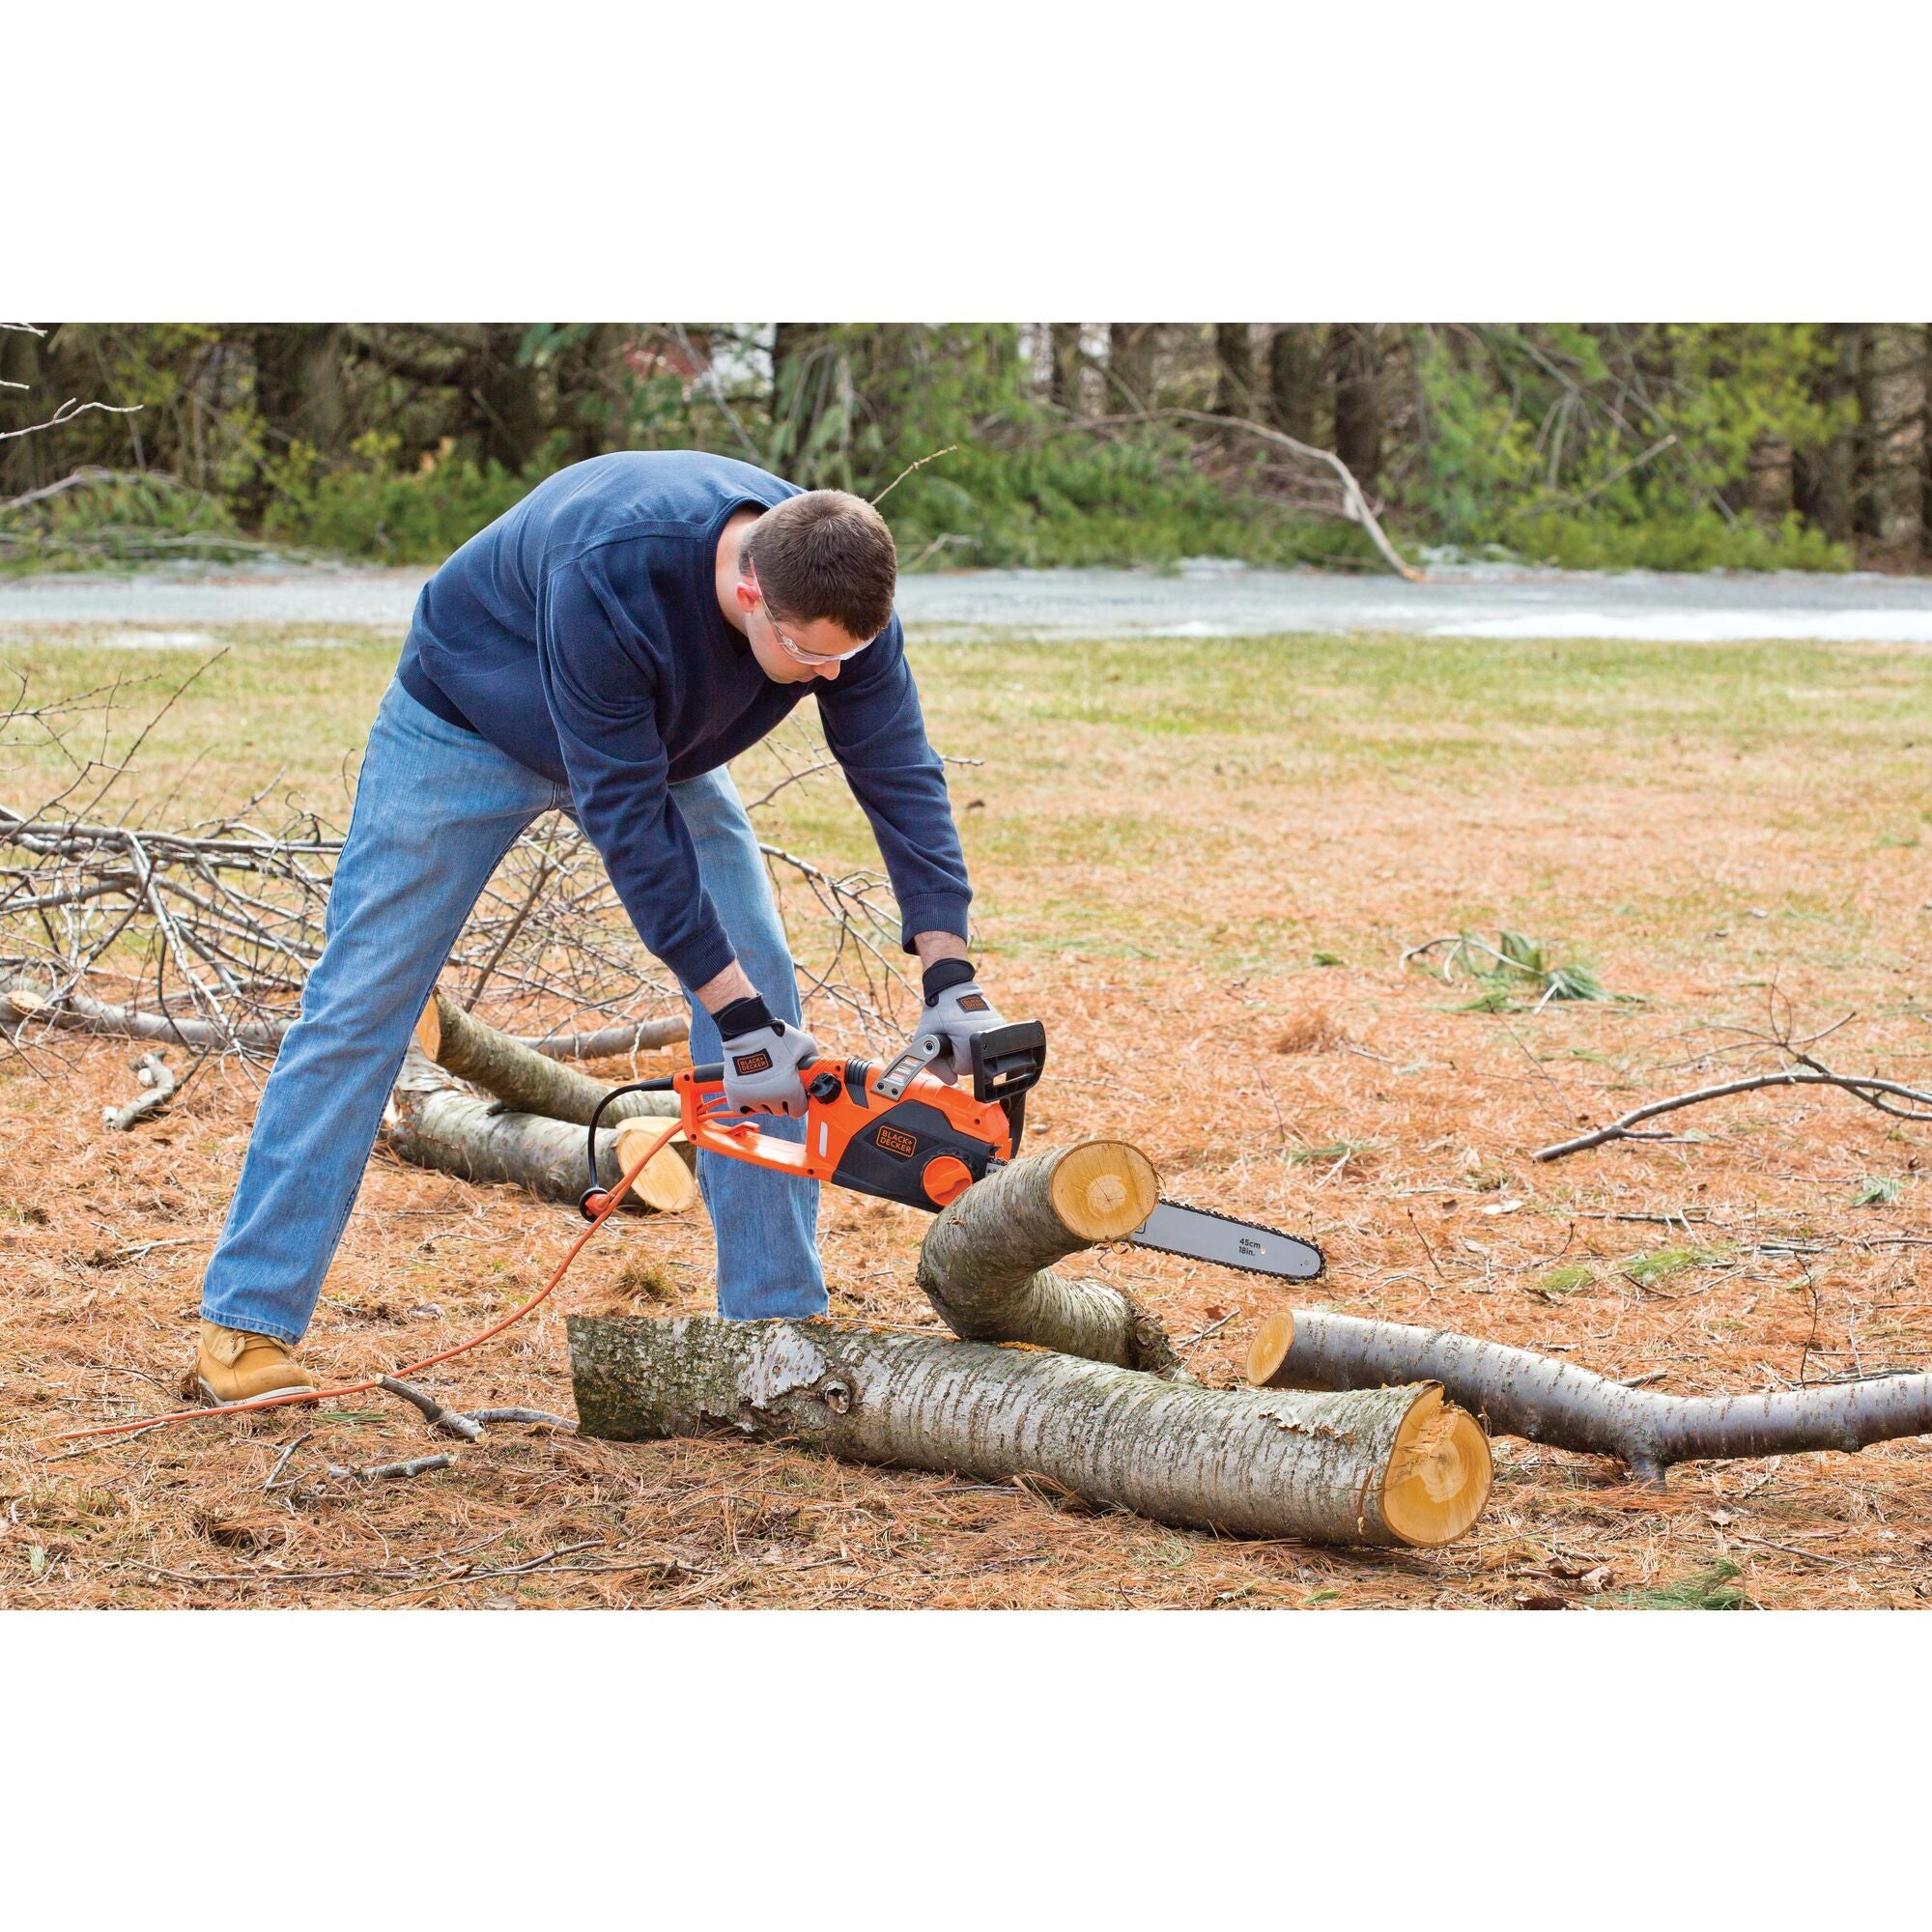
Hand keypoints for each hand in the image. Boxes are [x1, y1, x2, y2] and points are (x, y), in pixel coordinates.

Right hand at [717, 1001, 819, 1116]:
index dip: (798, 1101)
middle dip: (781, 1099)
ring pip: (761, 1109)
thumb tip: (816, 1071)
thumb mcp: (805, 1044)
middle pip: (779, 1110)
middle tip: (778, 1083)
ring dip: (764, 1099)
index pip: (798, 1111)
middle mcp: (770, 1098)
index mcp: (789, 1090)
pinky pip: (741, 1109)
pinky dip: (745, 1103)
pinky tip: (750, 1089)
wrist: (748, 1028)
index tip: (795, 1092)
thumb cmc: (777, 1036)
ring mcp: (751, 1097)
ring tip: (764, 1080)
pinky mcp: (734, 1094)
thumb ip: (813, 1061)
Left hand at [922, 963, 1004, 1085]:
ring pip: (981, 1056)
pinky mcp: (1002, 1025)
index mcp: (972, 1042)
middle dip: (959, 1056)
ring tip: (959, 1032)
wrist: (952, 986)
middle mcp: (990, 1038)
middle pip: (973, 1065)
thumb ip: (932, 1065)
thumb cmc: (937, 1010)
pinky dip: (978, 1041)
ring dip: (969, 1050)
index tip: (943, 1043)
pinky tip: (968, 1029)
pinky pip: (989, 1045)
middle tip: (950, 1036)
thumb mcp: (924, 1037)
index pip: (961, 1069)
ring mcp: (999, 1031)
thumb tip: (951, 1080)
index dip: (947, 1060)